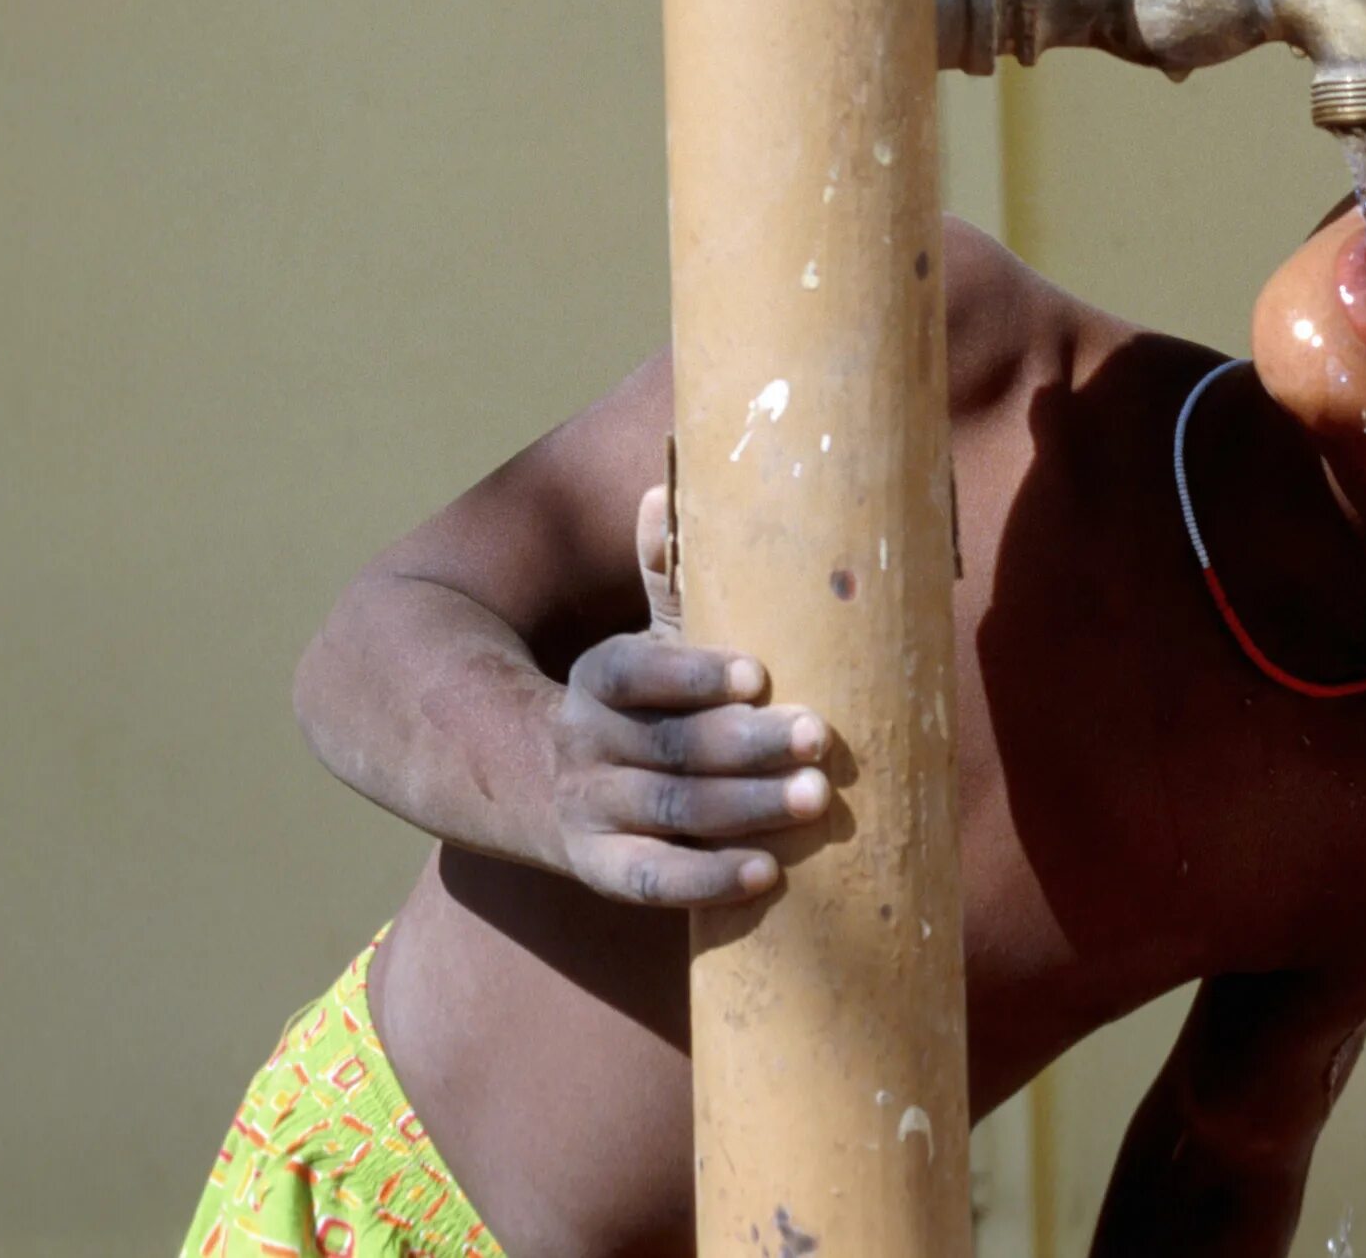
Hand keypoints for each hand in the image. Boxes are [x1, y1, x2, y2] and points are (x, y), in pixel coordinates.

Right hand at [546, 484, 837, 905]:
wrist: (544, 785)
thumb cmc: (636, 701)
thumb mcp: (648, 638)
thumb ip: (667, 574)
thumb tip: (668, 483)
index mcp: (600, 678)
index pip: (634, 671)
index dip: (691, 674)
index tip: (758, 672)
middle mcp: (588, 744)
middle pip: (669, 746)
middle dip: (746, 744)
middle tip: (821, 736)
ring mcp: (594, 811)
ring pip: (669, 812)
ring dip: (745, 807)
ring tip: (816, 798)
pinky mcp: (606, 870)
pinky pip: (652, 882)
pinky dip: (706, 881)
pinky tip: (765, 874)